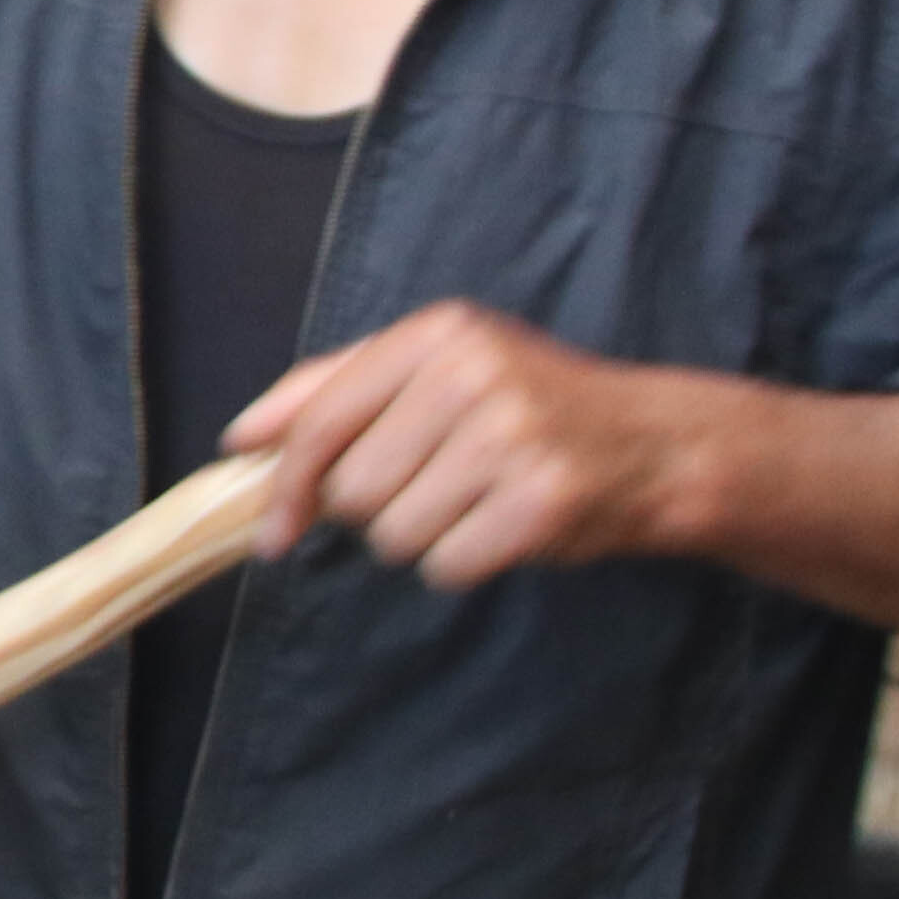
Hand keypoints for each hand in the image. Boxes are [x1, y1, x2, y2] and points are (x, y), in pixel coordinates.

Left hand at [224, 299, 705, 589]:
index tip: (275, 531)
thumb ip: (336, 389)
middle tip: (435, 487)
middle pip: (353, 489)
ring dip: (423, 538)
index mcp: (437, 333)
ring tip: (473, 503)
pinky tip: (499, 528)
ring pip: (394, 535)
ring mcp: (510, 437)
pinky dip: (462, 563)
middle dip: (378, 509)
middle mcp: (472, 375)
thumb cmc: (527, 409)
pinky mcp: (540, 501)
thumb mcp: (438, 368)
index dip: (287, 486)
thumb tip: (243, 439)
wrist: (654, 445)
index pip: (323, 421)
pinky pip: (445, 565)